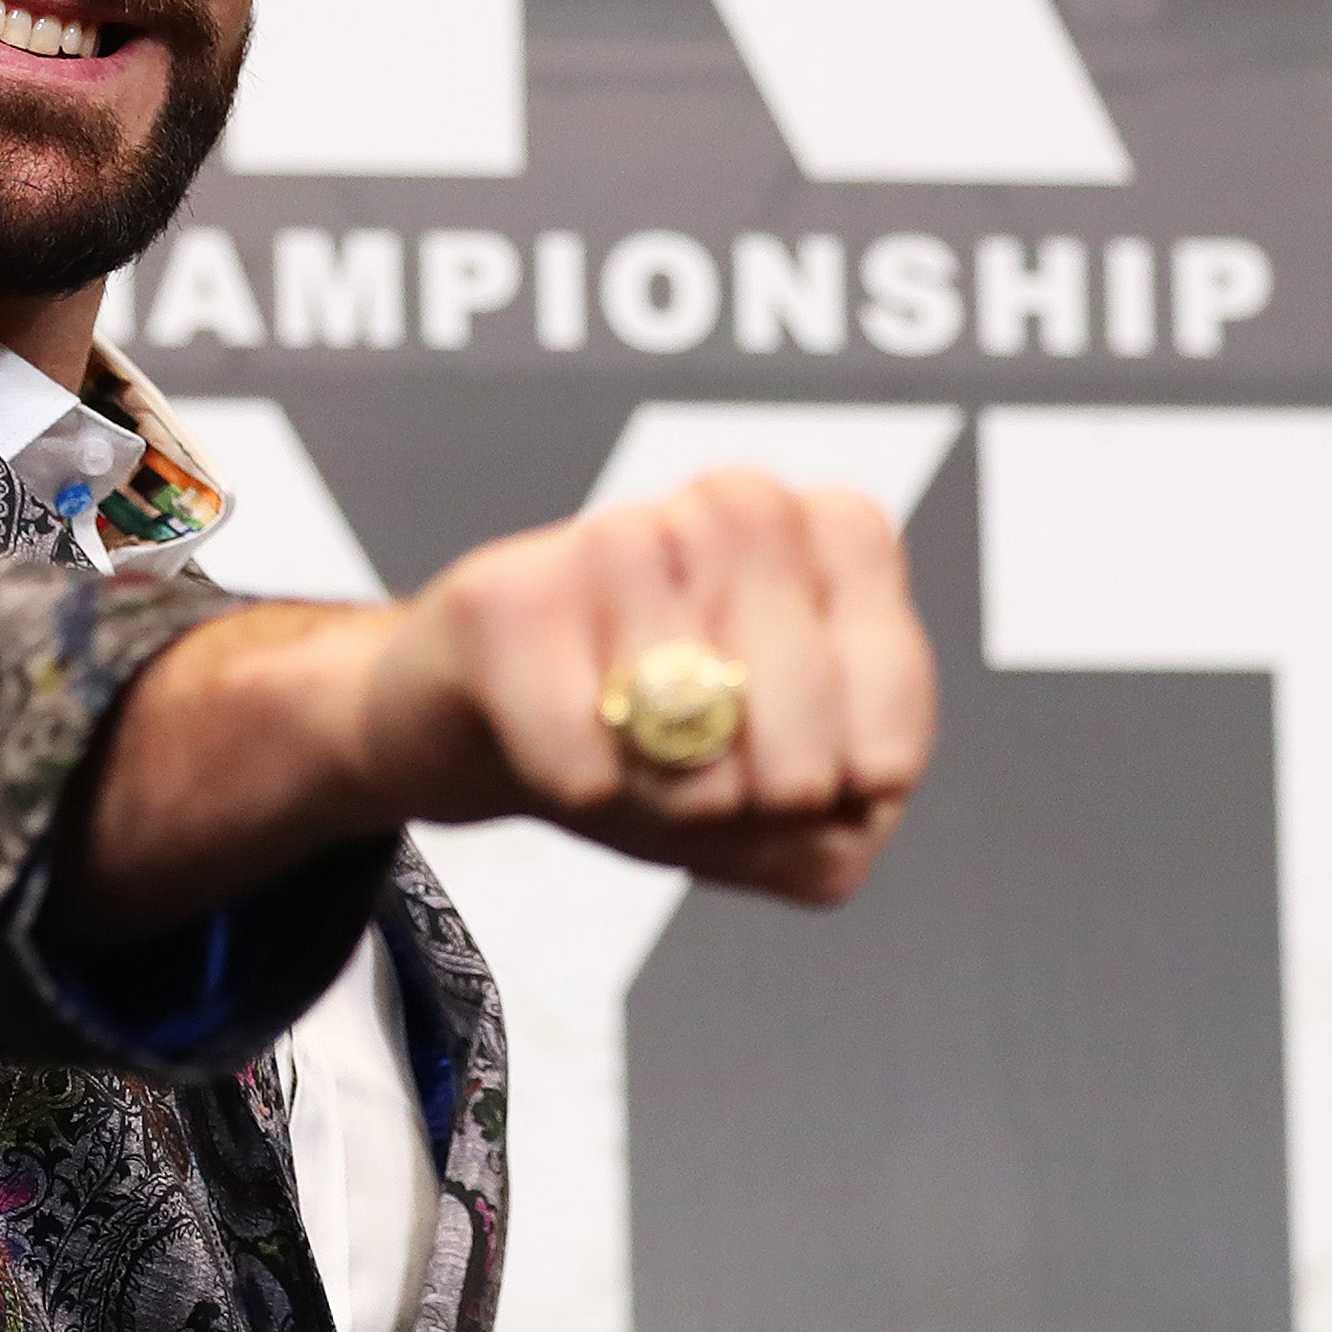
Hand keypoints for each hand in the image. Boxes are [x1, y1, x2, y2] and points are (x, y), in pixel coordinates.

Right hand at [56, 468, 939, 934]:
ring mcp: (609, 549)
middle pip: (808, 736)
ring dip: (656, 801)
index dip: (858, 777)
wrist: (435, 718)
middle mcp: (723, 510)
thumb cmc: (629, 748)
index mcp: (818, 529)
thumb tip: (834, 798)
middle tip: (689, 793)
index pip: (896, 705)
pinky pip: (574, 756)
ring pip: (694, 752)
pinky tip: (542, 753)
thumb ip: (832, 822)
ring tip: (612, 755)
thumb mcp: (770, 812)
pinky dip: (567, 790)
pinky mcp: (498, 606)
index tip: (803, 787)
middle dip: (754, 807)